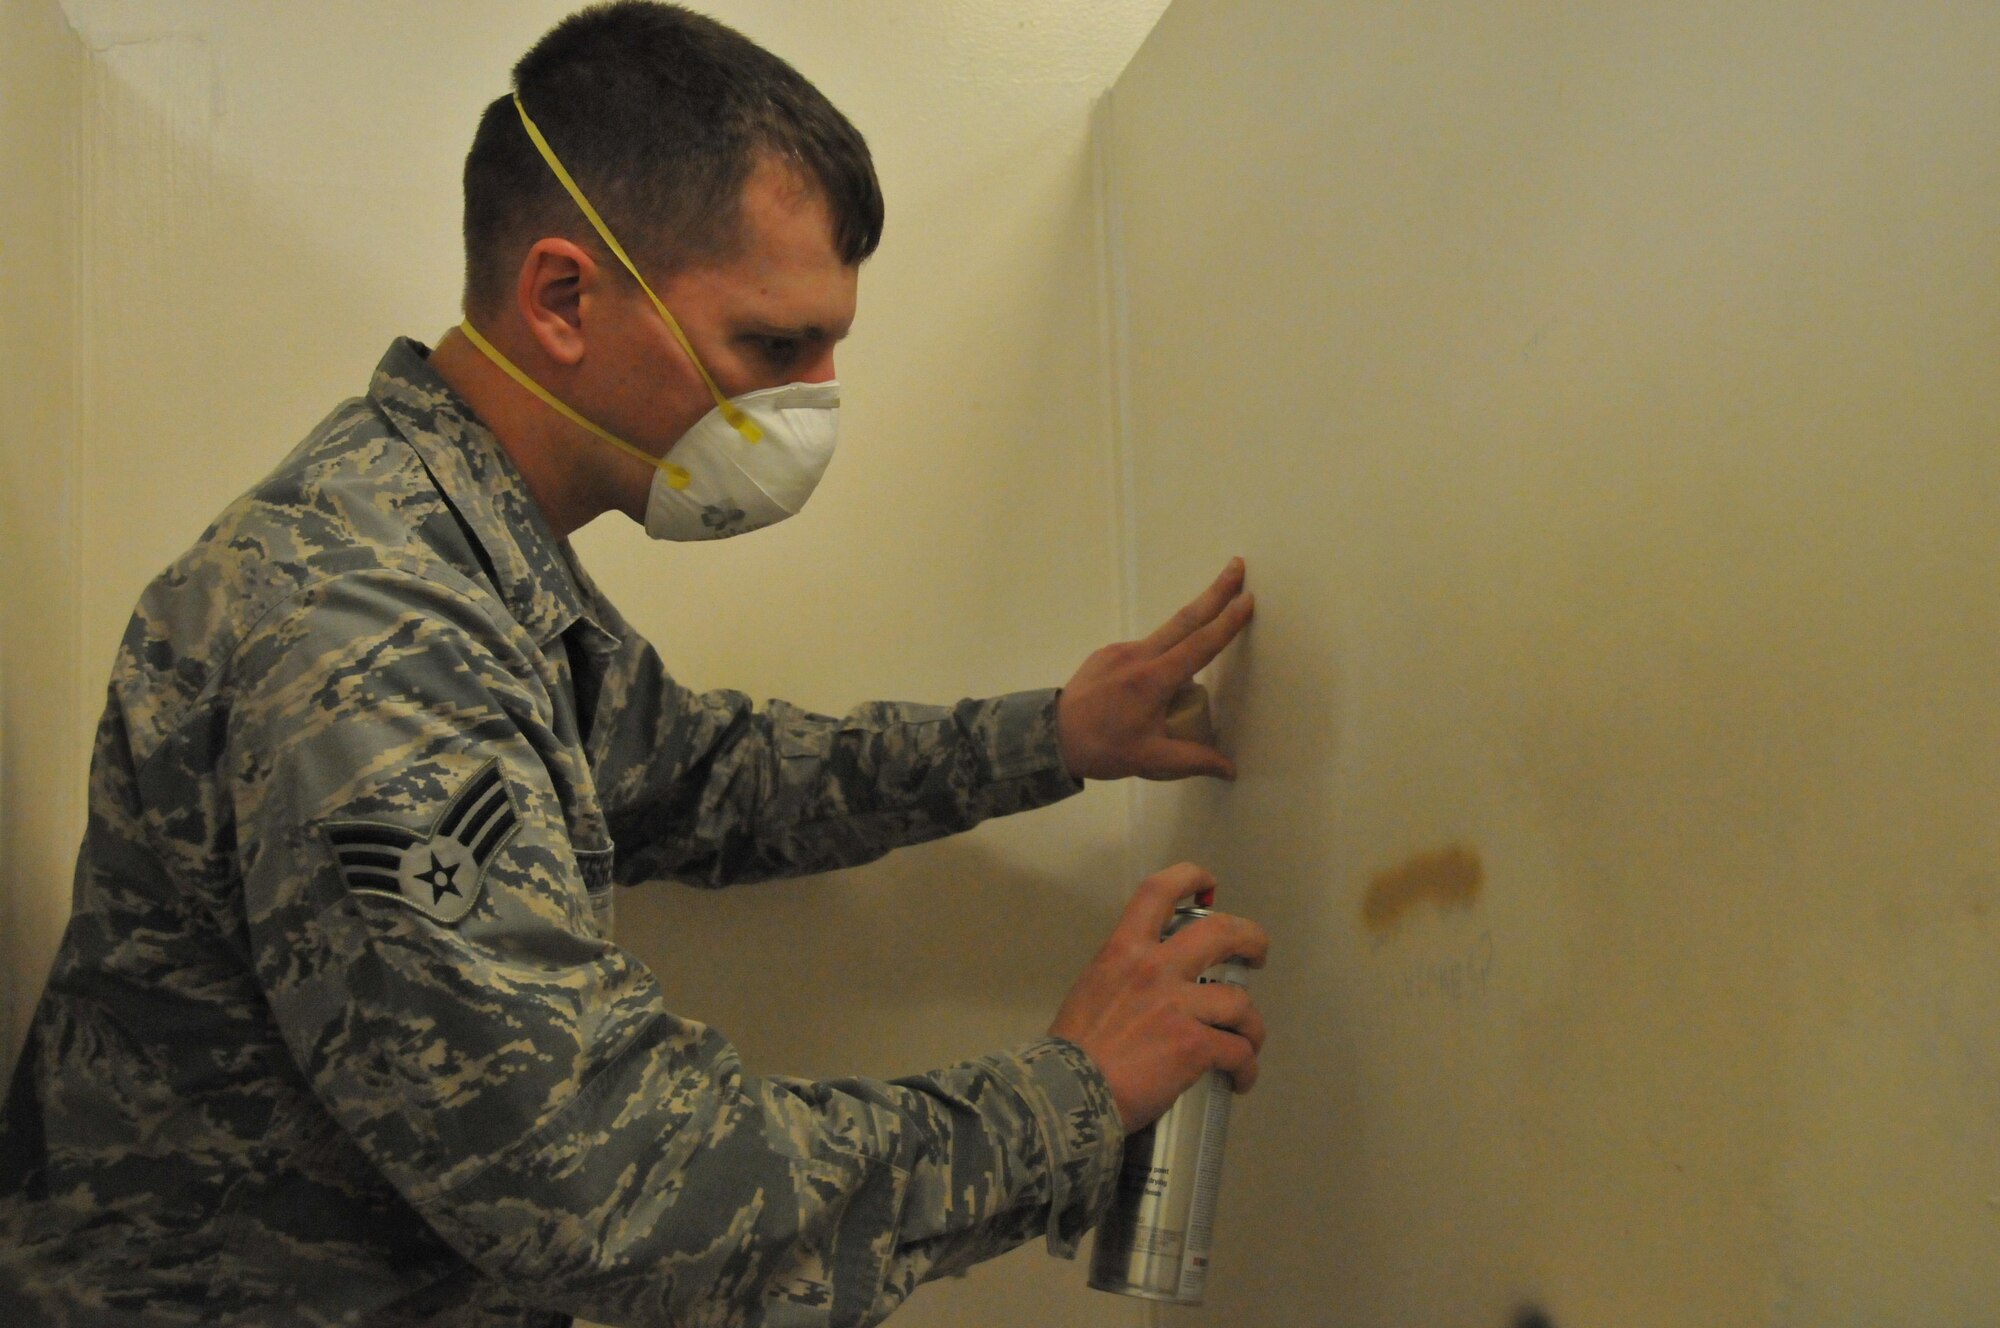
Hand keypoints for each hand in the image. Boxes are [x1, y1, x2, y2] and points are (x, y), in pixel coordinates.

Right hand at [1048, 864, 1268, 1132]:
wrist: (1066, 1094)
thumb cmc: (1071, 1052)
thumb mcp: (1092, 991)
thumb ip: (1125, 979)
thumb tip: (1149, 993)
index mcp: (1124, 950)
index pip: (1159, 891)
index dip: (1191, 878)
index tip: (1208, 887)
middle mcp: (1155, 968)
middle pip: (1223, 933)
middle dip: (1252, 940)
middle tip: (1256, 956)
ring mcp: (1178, 1006)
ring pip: (1241, 1003)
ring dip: (1252, 1026)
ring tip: (1248, 1042)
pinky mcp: (1194, 1045)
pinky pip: (1238, 1052)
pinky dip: (1246, 1067)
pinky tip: (1240, 1079)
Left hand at [1057, 559, 1254, 780]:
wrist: (1049, 737)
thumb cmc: (1102, 749)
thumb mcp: (1150, 759)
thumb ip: (1194, 760)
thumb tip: (1231, 770)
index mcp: (1152, 680)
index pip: (1200, 645)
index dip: (1227, 622)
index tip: (1247, 599)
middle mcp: (1137, 656)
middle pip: (1185, 619)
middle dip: (1214, 592)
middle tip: (1237, 565)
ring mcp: (1119, 651)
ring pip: (1164, 635)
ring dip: (1190, 626)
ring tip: (1205, 635)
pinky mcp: (1106, 653)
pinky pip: (1144, 649)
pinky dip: (1161, 655)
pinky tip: (1157, 682)